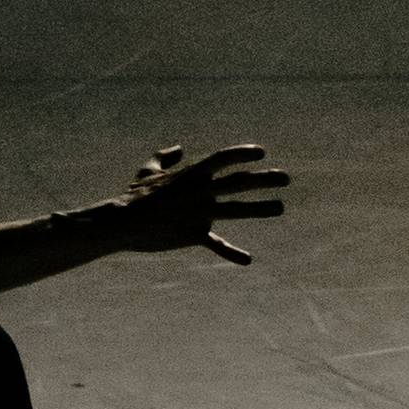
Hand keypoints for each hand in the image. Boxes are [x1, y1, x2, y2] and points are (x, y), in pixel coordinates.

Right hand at [111, 143, 290, 260]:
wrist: (123, 221)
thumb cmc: (135, 195)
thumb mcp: (147, 169)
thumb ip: (164, 156)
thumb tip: (178, 148)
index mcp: (190, 175)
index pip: (223, 158)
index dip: (242, 153)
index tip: (261, 152)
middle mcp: (199, 191)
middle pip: (238, 182)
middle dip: (263, 178)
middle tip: (285, 178)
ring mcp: (197, 213)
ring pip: (235, 208)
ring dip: (260, 208)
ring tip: (280, 206)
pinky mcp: (192, 234)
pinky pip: (215, 244)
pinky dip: (231, 253)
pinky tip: (247, 259)